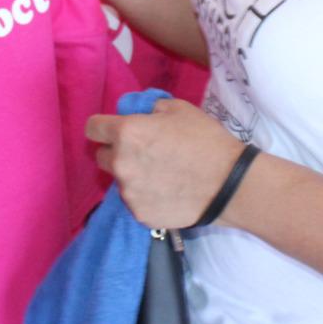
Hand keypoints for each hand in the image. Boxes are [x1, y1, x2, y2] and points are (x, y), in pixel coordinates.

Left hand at [85, 99, 243, 228]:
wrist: (230, 184)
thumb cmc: (206, 140)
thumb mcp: (178, 109)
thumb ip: (149, 109)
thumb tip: (137, 115)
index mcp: (127, 133)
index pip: (92, 128)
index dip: (103, 127)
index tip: (114, 130)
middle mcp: (121, 163)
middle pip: (102, 157)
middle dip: (118, 153)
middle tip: (143, 154)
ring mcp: (129, 193)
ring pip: (120, 181)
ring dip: (133, 176)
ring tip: (161, 176)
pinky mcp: (140, 214)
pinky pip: (135, 201)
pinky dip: (146, 197)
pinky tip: (167, 193)